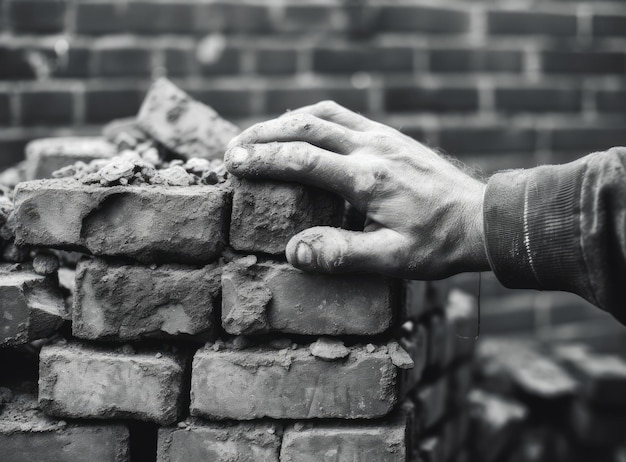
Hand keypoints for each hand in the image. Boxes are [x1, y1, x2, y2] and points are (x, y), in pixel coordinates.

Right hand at [225, 101, 488, 278]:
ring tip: (260, 135)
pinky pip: (344, 115)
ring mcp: (383, 138)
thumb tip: (295, 252)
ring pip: (324, 114)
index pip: (303, 159)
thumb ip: (342, 254)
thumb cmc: (440, 244)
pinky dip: (314, 118)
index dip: (263, 159)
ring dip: (287, 120)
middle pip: (306, 127)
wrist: (483, 219)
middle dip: (265, 134)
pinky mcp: (391, 137)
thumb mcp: (393, 261)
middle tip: (235, 147)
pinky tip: (303, 130)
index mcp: (368, 179)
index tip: (234, 162)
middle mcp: (373, 149)